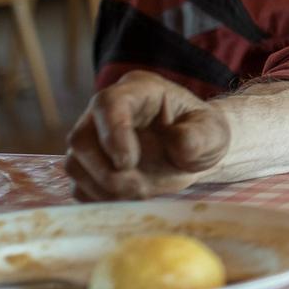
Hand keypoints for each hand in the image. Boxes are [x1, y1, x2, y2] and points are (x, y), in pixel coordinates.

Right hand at [64, 71, 231, 199]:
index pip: (109, 103)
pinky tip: (127, 197)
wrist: (195, 152)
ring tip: (139, 191)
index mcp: (139, 91)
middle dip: (106, 170)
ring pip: (75, 163)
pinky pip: (78, 185)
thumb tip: (177, 144)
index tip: (128, 163)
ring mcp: (95, 138)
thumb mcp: (213, 132)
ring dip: (103, 187)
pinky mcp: (92, 165)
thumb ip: (200, 137)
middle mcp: (108, 112)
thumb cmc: (203, 134)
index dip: (112, 134)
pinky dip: (98, 197)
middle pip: (81, 136)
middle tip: (138, 185)